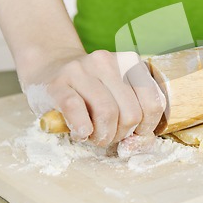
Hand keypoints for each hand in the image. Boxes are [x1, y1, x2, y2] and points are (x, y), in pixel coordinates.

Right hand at [22, 49, 165, 146]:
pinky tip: (81, 133)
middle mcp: (107, 62)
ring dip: (103, 135)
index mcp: (129, 62)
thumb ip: (137, 112)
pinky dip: (82, 128)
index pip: (153, 102)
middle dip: (123, 134)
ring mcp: (81, 69)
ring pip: (107, 113)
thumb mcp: (118, 93)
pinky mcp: (57, 83)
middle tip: (111, 136)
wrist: (49, 68)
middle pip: (131, 112)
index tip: (136, 132)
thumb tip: (145, 141)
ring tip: (95, 136)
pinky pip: (75, 109)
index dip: (147, 125)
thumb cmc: (91, 89)